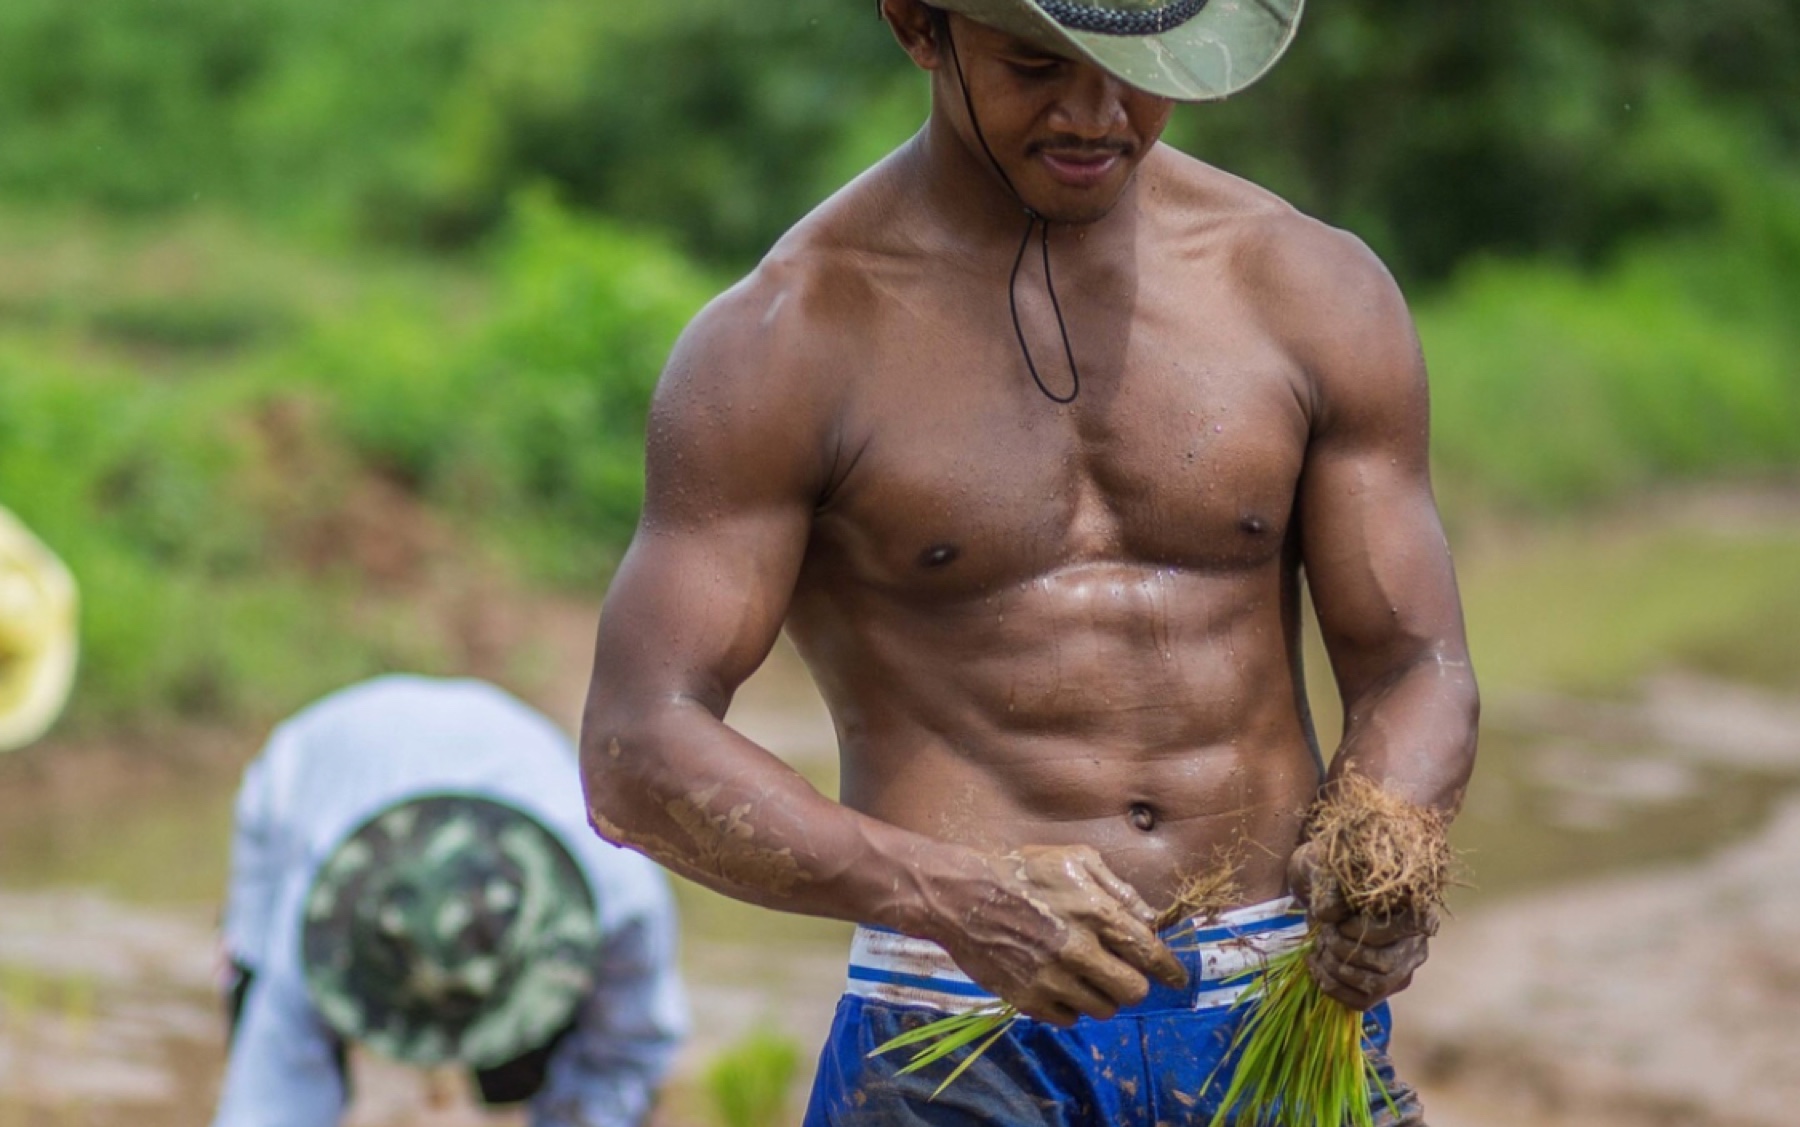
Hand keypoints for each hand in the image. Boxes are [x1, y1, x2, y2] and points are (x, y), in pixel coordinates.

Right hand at [930, 844, 1187, 1025]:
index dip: (1170, 969)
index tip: (1177, 978)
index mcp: (1096, 913)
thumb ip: (1119, 889)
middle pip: (1133, 991)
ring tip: (1085, 976)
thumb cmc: (1023, 872)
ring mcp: (1053, 979)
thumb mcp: (1075, 860)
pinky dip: (1070, 1006)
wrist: (963, 896)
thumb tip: (1151, 920)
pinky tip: (1060, 984)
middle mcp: (1079, 950)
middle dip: (1134, 983)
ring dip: (1102, 995)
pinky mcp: (1028, 1000)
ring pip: (1104, 1009)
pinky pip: (1069, 1019)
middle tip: (1120, 972)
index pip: (1149, 953)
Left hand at [1288, 840, 1435, 1010]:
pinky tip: (1315, 965)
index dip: (1370, 930)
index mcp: (1417, 907)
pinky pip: (1362, 1001)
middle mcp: (1417, 943)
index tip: (1340, 922)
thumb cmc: (1335, 878)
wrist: (1326, 891)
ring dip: (1336, 969)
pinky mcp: (1384, 987)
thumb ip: (1333, 892)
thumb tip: (1330, 916)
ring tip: (1318, 947)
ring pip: (1375, 985)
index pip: (1413, 925)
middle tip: (1324, 933)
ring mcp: (1403, 969)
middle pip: (1387, 962)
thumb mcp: (1331, 875)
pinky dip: (1332, 987)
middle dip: (1344, 951)